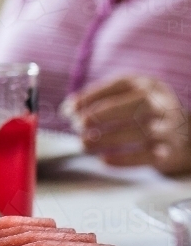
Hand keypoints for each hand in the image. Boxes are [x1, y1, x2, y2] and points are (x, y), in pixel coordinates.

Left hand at [66, 76, 190, 174]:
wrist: (180, 133)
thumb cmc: (140, 111)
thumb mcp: (124, 96)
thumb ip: (96, 98)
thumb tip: (67, 109)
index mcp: (146, 85)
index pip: (119, 86)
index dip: (92, 97)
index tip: (69, 110)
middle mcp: (160, 103)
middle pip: (137, 105)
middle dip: (104, 115)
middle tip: (79, 125)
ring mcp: (167, 128)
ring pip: (142, 132)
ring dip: (109, 139)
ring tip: (84, 144)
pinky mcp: (168, 151)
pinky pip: (149, 156)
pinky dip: (125, 159)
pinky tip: (104, 160)